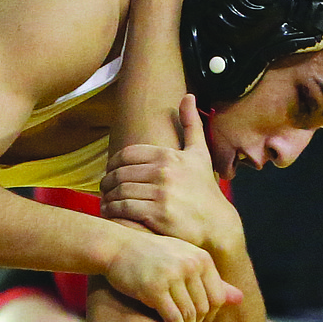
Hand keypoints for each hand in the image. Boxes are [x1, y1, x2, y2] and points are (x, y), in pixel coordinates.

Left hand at [100, 95, 240, 252]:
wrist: (217, 225)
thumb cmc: (205, 190)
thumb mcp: (200, 153)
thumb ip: (191, 124)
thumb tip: (188, 96)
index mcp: (168, 155)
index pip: (125, 155)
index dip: (113, 164)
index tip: (111, 172)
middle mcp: (164, 172)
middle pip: (119, 174)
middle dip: (107, 182)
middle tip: (105, 189)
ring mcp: (160, 194)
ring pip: (119, 191)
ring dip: (107, 197)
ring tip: (106, 201)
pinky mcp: (157, 215)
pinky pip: (123, 208)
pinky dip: (112, 211)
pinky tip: (111, 213)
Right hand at [104, 226, 242, 321]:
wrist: (115, 248)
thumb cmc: (149, 256)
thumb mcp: (183, 260)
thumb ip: (211, 280)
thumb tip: (241, 299)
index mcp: (200, 258)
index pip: (218, 295)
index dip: (213, 314)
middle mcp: (190, 265)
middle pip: (204, 306)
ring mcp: (172, 276)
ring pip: (190, 314)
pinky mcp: (154, 288)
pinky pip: (174, 318)